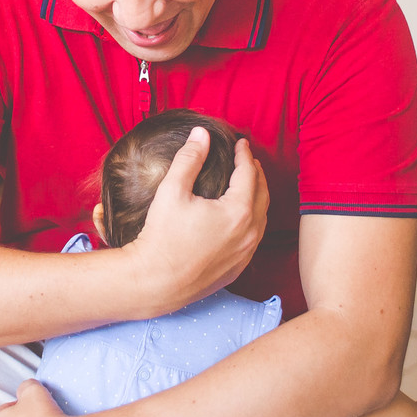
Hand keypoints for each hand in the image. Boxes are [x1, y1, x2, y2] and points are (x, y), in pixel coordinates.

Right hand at [128, 128, 268, 311]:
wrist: (154, 282)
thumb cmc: (161, 237)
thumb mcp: (172, 190)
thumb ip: (189, 159)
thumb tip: (201, 134)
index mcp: (238, 211)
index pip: (249, 174)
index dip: (244, 155)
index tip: (240, 144)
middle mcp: (249, 234)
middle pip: (262, 195)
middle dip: (256, 174)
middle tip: (248, 160)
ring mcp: (245, 254)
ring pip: (261, 219)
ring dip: (257, 198)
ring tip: (248, 185)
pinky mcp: (237, 269)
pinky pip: (253, 240)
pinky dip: (252, 222)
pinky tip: (241, 218)